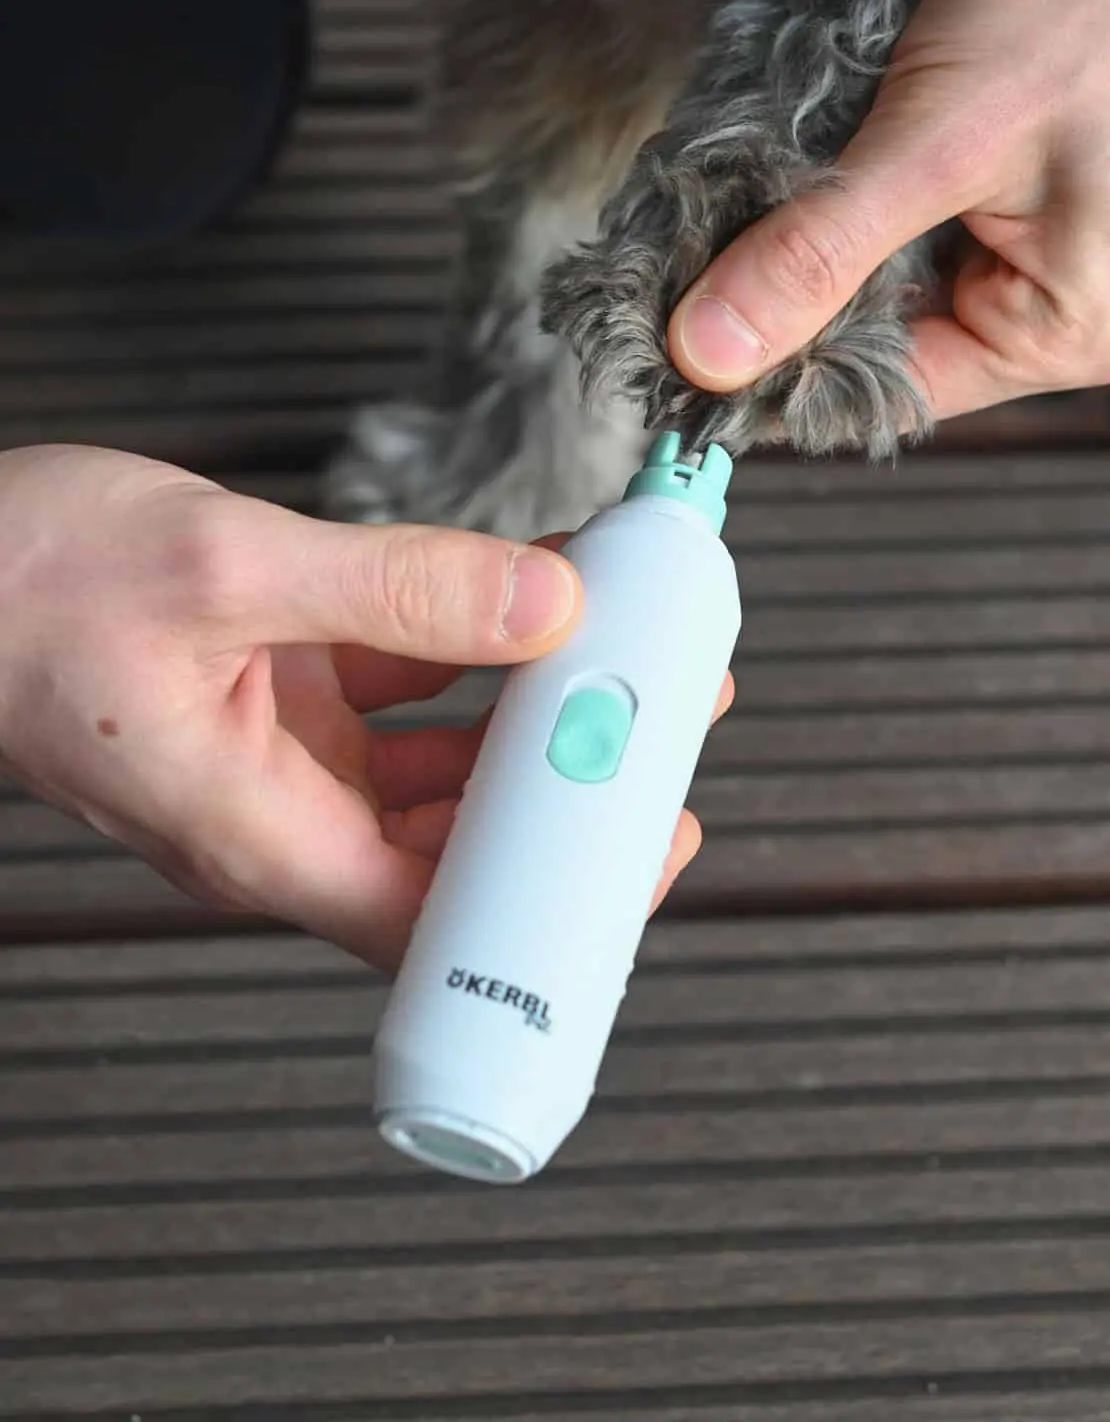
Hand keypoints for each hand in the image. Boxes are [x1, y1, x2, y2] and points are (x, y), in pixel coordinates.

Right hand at [0, 447, 719, 969]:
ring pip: (440, 767)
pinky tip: (533, 589)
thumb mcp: (224, 570)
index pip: (434, 918)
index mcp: (256, 833)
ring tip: (626, 651)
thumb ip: (395, 587)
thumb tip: (547, 598)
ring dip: (532, 712)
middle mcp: (279, 815)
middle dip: (566, 790)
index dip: (550, 899)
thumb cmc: (23, 588)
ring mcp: (283, 757)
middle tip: (667, 718)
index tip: (648, 841)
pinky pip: (403, 690)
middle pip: (457, 846)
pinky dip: (471, 646)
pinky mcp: (280, 696)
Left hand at [669, 0, 1109, 425]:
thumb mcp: (937, 136)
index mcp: (1073, 329)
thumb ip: (816, 252)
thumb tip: (706, 354)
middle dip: (798, 284)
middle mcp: (1070, 304)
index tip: (676, 334)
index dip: (782, 364)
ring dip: (823, 223)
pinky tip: (822, 138)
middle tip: (700, 237)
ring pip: (893, 267)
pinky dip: (860, 180)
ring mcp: (1051, 239)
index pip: (892, 389)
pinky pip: (917, 209)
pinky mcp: (1024, 178)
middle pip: (891, 332)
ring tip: (764, 172)